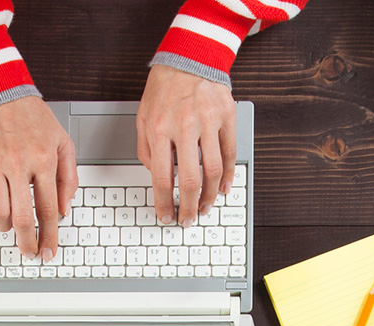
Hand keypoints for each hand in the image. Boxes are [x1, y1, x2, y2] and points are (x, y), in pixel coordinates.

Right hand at [0, 96, 75, 256]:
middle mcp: (18, 163)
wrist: (1, 92)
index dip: (48, 236)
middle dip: (26, 242)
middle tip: (29, 252)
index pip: (47, 210)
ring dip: (6, 226)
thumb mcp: (63, 143)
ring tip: (12, 225)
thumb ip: (67, 178)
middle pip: (21, 218)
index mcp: (43, 160)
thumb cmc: (34, 118)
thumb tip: (63, 210)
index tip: (47, 251)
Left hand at [137, 65, 235, 226]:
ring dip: (211, 196)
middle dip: (190, 207)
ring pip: (214, 171)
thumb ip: (146, 149)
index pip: (162, 178)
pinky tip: (224, 188)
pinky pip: (230, 153)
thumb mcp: (143, 116)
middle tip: (189, 220)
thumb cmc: (164, 87)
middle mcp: (185, 126)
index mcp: (160, 128)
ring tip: (206, 207)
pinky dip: (229, 175)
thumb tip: (157, 177)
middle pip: (190, 180)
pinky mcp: (227, 117)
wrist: (190, 56)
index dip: (165, 203)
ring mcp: (209, 121)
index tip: (167, 216)